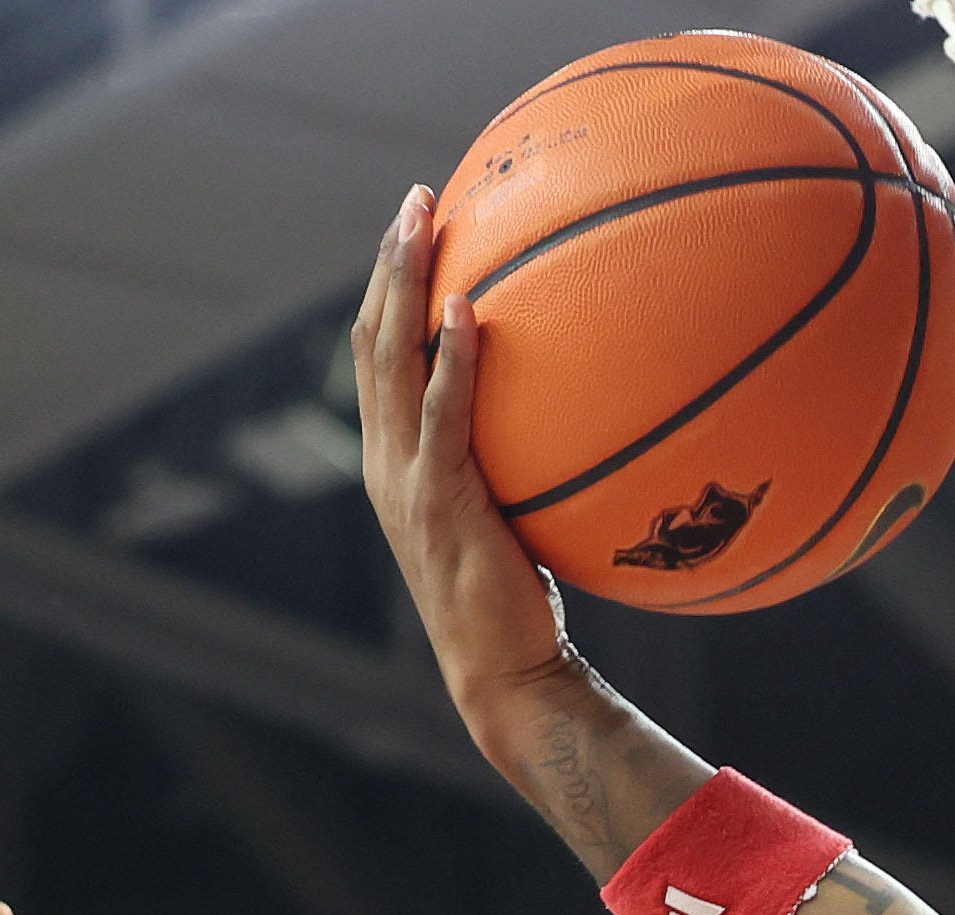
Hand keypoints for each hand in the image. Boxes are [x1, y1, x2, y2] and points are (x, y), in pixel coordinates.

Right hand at [350, 184, 575, 723]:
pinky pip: (440, 415)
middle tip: (417, 198)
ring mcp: (405, 480)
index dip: (390, 287)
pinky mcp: (438, 501)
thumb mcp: (516, 515)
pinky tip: (467, 308)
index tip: (418, 227)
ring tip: (424, 222)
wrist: (506, 676)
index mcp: (395, 461)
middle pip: (372, 339)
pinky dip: (448, 358)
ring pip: (389, 360)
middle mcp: (386, 462)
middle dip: (390, 261)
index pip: (379, 356)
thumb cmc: (520, 603)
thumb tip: (582, 409)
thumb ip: (521, 459)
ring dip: (404, 283)